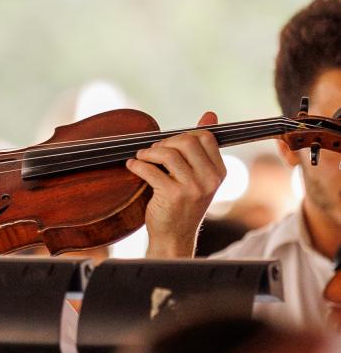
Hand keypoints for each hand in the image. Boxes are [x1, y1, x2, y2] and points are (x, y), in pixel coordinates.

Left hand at [126, 111, 225, 257]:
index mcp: (219, 172)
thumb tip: (210, 114)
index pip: (204, 137)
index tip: (168, 146)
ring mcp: (192, 188)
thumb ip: (200, 148)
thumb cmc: (182, 205)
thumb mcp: (197, 176)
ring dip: (148, 153)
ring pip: (168, 153)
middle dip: (164, 142)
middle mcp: (209, 179)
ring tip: (141, 158)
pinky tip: (132, 167)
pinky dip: (136, 165)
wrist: (173, 238)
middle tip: (151, 152)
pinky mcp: (172, 195)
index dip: (182, 136)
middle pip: (186, 141)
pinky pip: (150, 169)